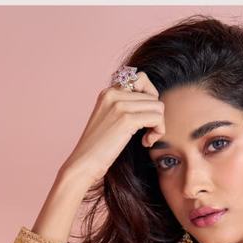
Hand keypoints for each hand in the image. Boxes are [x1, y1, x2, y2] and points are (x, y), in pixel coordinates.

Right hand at [62, 70, 165, 184]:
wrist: (84, 163)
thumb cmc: (99, 148)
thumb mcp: (110, 121)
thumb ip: (125, 108)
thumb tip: (153, 103)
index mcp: (108, 92)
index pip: (141, 79)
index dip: (149, 99)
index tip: (144, 117)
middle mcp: (113, 93)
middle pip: (153, 95)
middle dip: (155, 116)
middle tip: (147, 133)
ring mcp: (119, 105)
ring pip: (158, 106)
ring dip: (158, 125)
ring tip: (147, 138)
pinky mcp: (126, 120)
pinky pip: (157, 118)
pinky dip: (157, 132)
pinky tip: (146, 142)